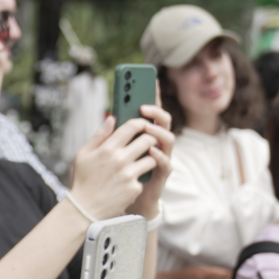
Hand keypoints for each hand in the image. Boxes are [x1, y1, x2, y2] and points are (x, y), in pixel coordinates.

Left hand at [126, 86, 174, 218]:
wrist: (127, 199)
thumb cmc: (122, 172)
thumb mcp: (115, 150)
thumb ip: (115, 134)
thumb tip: (110, 115)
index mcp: (147, 134)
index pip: (152, 111)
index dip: (154, 95)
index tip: (150, 80)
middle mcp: (158, 142)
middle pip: (164, 121)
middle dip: (155, 111)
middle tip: (142, 107)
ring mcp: (163, 157)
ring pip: (169, 139)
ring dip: (157, 131)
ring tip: (146, 128)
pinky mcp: (163, 173)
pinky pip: (166, 162)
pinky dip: (159, 155)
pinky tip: (150, 151)